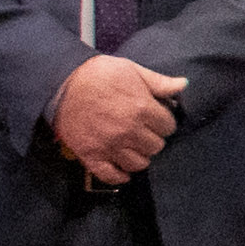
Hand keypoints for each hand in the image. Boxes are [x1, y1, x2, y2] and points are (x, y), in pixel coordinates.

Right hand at [52, 54, 186, 184]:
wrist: (61, 83)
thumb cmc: (98, 73)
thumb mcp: (131, 70)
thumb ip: (159, 82)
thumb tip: (183, 85)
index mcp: (141, 109)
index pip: (168, 126)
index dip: (164, 121)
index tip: (156, 117)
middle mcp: (128, 131)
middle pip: (156, 146)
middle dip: (153, 137)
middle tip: (144, 130)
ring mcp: (110, 146)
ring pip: (139, 164)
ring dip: (139, 155)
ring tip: (133, 145)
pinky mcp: (92, 156)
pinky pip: (112, 176)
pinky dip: (120, 175)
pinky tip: (122, 167)